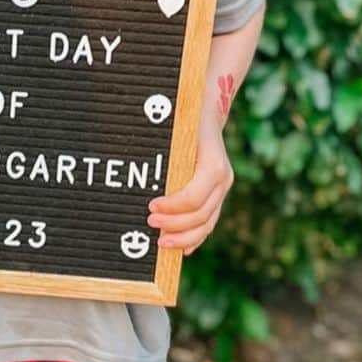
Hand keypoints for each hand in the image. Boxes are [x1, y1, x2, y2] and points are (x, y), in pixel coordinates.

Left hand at [148, 119, 233, 255]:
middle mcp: (223, 179)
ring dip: (184, 238)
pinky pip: (209, 221)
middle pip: (201, 216)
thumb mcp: (174, 134)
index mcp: (214, 165)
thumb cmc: (184, 121)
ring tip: (161, 243)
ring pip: (207, 223)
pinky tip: (181, 248)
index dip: (172, 208)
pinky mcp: (218, 194)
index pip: (193, 198)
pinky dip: (195, 237)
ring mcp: (223, 188)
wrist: (205, 112)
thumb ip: (165, 157)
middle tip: (150, 225)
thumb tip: (138, 176)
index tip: (150, 207)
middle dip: (174, 225)